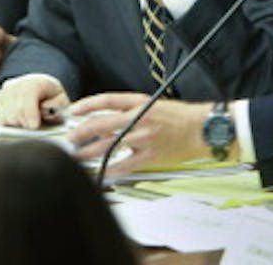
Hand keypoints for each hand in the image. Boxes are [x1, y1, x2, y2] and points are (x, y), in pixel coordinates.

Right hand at [0, 74, 68, 127]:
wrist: (42, 87)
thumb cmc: (52, 96)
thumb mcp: (62, 99)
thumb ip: (58, 105)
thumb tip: (46, 110)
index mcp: (36, 82)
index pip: (27, 97)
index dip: (30, 114)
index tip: (35, 126)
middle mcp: (18, 84)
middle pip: (14, 111)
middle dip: (25, 123)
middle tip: (34, 125)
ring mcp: (6, 91)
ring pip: (5, 116)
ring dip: (17, 124)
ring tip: (27, 121)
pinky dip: (8, 123)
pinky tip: (19, 120)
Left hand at [66, 92, 214, 174]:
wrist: (202, 129)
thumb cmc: (180, 117)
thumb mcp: (153, 104)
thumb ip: (130, 111)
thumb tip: (106, 120)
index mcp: (140, 102)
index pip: (106, 100)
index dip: (86, 105)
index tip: (74, 111)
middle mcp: (139, 119)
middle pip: (101, 124)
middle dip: (80, 132)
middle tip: (70, 138)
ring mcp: (143, 138)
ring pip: (108, 145)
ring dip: (88, 152)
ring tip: (78, 156)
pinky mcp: (149, 156)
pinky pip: (124, 165)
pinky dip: (110, 169)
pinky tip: (102, 171)